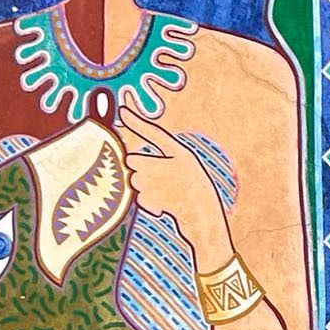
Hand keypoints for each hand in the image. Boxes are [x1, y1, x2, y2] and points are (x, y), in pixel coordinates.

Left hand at [116, 106, 229, 259]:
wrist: (206, 220)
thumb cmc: (196, 191)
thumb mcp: (186, 167)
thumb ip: (162, 157)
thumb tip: (131, 156)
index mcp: (182, 153)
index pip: (155, 132)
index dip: (137, 120)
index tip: (123, 109)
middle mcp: (173, 165)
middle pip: (134, 160)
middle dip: (139, 169)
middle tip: (157, 179)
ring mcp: (163, 183)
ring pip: (134, 180)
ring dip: (143, 187)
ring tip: (165, 194)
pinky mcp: (155, 200)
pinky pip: (139, 197)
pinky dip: (149, 203)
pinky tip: (165, 206)